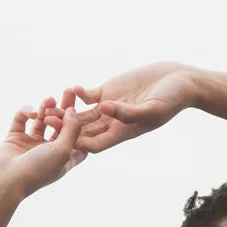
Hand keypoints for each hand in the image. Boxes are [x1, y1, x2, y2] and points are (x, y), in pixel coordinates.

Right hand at [0, 88, 88, 198]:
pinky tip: (30, 113)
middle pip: (61, 126)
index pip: (78, 140)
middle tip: (69, 90)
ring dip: (46, 108)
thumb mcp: (63, 150)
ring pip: (41, 120)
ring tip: (49, 99)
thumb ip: (72, 129)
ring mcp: (32, 144)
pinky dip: (26, 112)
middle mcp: (49, 151)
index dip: (82, 125)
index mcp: (64, 159)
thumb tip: (73, 110)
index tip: (85, 109)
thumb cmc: (37, 170)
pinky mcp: (15, 137)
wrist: (6, 180)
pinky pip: (22, 119)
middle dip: (65, 109)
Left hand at [60, 61, 195, 153]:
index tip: (64, 137)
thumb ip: (128, 112)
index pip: (94, 144)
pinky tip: (70, 88)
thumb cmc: (171, 99)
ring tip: (50, 105)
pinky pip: (87, 96)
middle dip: (65, 128)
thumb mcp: (152, 109)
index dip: (78, 142)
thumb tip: (105, 110)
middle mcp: (112, 123)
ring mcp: (109, 107)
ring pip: (81, 114)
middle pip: (82, 131)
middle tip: (47, 122)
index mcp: (122, 133)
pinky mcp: (109, 90)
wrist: (179, 81)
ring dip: (66, 112)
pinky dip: (78, 94)